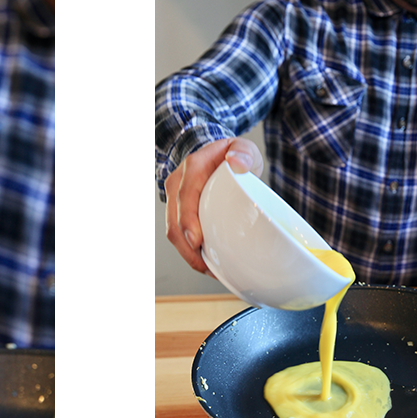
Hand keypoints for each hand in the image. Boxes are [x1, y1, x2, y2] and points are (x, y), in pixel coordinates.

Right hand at [164, 137, 263, 274]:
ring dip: (187, 254)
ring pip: (173, 232)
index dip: (187, 220)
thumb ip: (244, 152)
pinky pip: (179, 235)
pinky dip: (189, 251)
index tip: (196, 240)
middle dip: (186, 248)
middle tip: (206, 266)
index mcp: (192, 168)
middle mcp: (177, 184)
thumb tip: (237, 162)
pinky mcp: (178, 213)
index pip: (185, 196)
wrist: (214, 155)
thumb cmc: (229, 154)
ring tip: (208, 269)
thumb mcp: (242, 148)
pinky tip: (205, 263)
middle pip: (174, 221)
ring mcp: (175, 200)